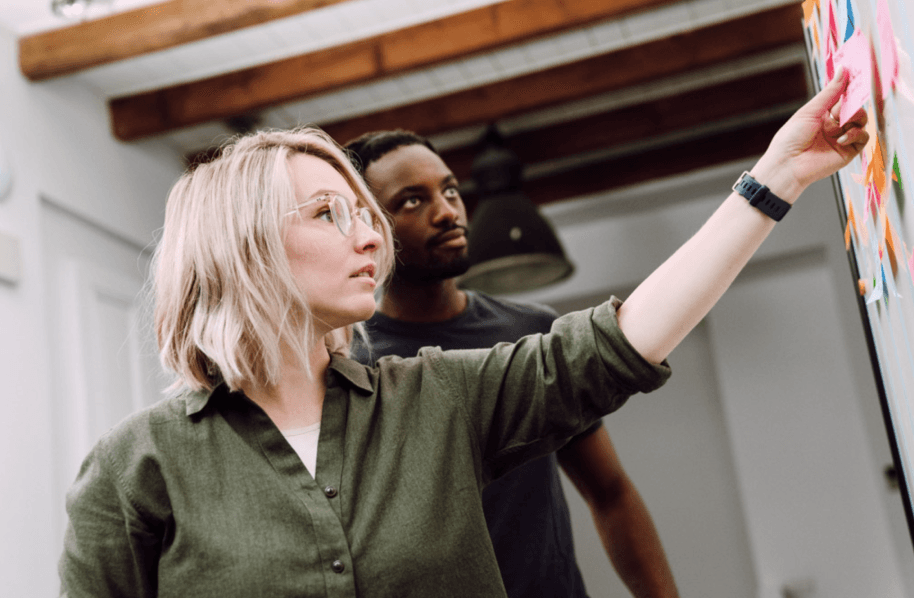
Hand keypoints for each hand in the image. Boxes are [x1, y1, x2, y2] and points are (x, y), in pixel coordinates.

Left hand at [753, 66, 868, 201]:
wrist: (787, 165)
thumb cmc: (790, 139)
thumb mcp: (810, 111)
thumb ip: (830, 92)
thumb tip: (843, 70)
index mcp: (822, 115)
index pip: (842, 98)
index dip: (849, 89)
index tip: (856, 77)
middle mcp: (833, 126)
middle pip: (854, 108)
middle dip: (851, 105)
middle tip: (840, 110)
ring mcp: (841, 139)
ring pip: (861, 121)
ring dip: (854, 119)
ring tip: (839, 125)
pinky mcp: (848, 152)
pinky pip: (863, 138)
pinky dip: (855, 134)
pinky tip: (841, 139)